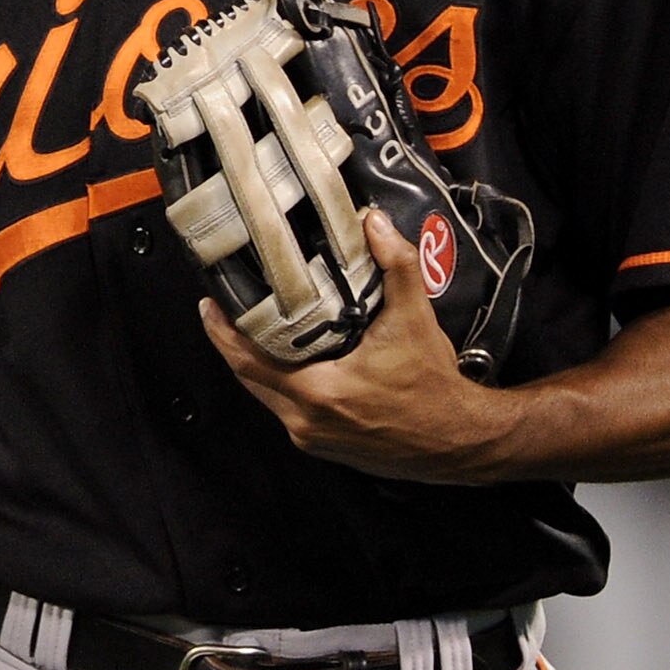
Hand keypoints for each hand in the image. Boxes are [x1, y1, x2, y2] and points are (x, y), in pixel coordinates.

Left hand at [199, 208, 519, 482]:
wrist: (461, 440)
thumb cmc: (435, 388)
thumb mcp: (415, 319)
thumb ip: (395, 266)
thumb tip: (374, 224)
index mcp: (321, 392)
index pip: (249, 361)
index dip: (222, 332)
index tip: (208, 305)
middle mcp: (308, 421)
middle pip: (248, 379)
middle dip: (231, 344)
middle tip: (220, 310)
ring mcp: (314, 438)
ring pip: (266, 396)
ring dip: (254, 365)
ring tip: (245, 330)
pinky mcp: (324, 446)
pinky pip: (286, 410)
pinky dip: (278, 385)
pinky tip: (282, 361)